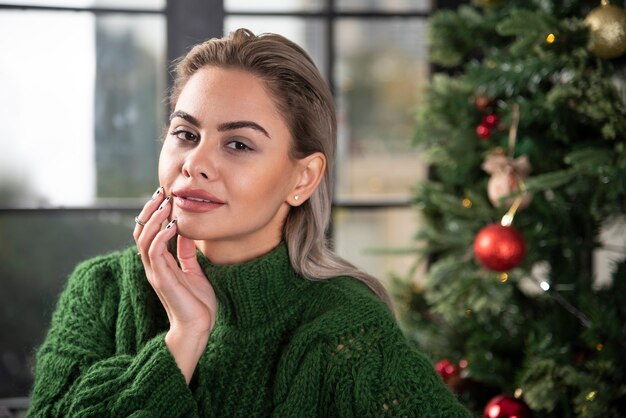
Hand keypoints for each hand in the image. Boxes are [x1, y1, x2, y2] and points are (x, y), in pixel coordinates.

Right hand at [133, 188, 216, 383]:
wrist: (199, 327)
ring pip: (143, 240)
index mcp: (160, 264)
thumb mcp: (194, 270)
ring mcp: (155, 273)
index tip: (164, 196)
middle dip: (149, 211)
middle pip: (140, 232)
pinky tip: (172, 226)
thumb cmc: (198, 302)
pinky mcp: (162, 280)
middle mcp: (153, 267)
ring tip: (165, 204)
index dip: (153, 214)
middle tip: (161, 193)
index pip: (148, 233)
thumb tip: (187, 232)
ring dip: (154, 220)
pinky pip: (154, 253)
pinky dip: (161, 237)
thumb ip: (187, 253)